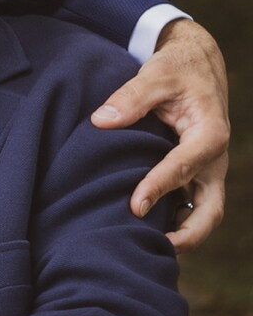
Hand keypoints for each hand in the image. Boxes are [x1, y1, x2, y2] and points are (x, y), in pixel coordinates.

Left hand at [91, 19, 228, 252]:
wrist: (195, 65)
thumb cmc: (175, 70)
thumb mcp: (155, 74)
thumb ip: (129, 97)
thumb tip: (101, 121)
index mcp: (209, 133)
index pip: (184, 167)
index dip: (158, 187)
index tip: (134, 206)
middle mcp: (214, 159)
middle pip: (210, 209)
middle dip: (187, 234)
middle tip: (152, 247)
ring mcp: (208, 170)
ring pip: (204, 215)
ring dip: (182, 236)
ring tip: (145, 251)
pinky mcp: (197, 174)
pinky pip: (191, 205)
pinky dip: (175, 222)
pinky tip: (145, 233)